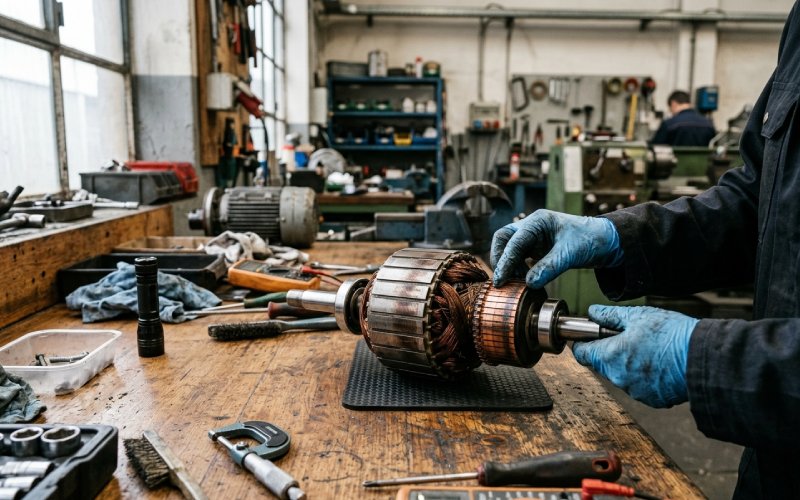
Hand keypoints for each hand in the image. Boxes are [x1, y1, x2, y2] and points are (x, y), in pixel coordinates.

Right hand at [491, 210, 622, 287]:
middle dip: (500, 260)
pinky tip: (523, 281)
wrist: (605, 242)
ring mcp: (532, 237)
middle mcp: (531, 226)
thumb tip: (529, 283)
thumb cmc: (589, 240)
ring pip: (509, 249)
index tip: (501, 279)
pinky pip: (519, 258)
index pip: (513, 241)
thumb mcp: (570, 254)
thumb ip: (549, 268)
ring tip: (515, 283)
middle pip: (503, 240)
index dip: (504, 261)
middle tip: (501, 280)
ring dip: (508, 266)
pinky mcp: (536, 249)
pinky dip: (517, 269)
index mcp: (537, 221)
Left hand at [572, 305, 698, 407]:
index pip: (581, 354)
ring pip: (622, 375)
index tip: (590, 336)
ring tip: (650, 349)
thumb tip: (593, 312)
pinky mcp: (653, 400)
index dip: (583, 342)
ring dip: (628, 364)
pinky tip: (660, 363)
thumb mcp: (638, 316)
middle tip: (629, 337)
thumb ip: (610, 315)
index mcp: (609, 357)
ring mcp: (635, 391)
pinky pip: (641, 386)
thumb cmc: (671, 335)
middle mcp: (618, 378)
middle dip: (610, 351)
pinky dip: (645, 376)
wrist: (704, 358)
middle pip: (602, 364)